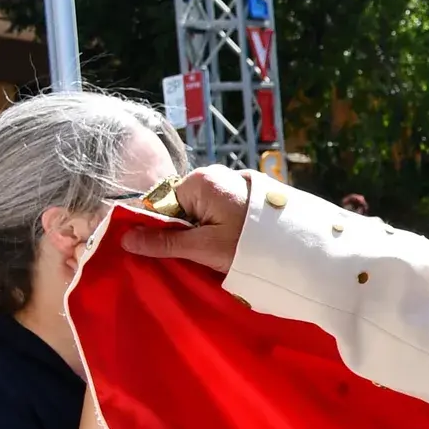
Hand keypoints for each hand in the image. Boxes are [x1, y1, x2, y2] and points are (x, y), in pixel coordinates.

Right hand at [118, 165, 250, 274]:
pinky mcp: (252, 194)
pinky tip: (238, 243)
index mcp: (200, 181)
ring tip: (226, 250)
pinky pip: (225, 210)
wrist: (303, 250)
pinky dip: (226, 227)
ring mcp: (236, 182)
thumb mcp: (203, 247)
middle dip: (190, 231)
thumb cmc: (250, 246)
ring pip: (205, 211)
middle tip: (206, 253)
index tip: (177, 250)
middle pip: (185, 207)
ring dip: (209, 231)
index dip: (166, 229)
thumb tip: (126, 239)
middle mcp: (217, 174)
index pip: (164, 204)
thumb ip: (164, 242)